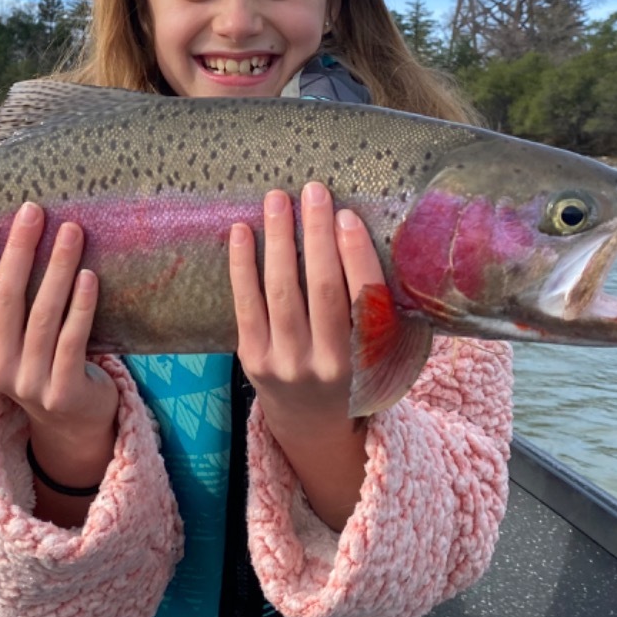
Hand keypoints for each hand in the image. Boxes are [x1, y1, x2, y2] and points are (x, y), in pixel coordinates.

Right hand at [0, 202, 117, 516]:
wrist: (72, 419)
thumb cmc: (39, 358)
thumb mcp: (7, 336)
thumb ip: (2, 298)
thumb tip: (13, 229)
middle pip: (4, 298)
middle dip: (19, 249)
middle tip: (35, 211)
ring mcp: (27, 383)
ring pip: (42, 315)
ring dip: (58, 268)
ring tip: (72, 231)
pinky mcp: (63, 392)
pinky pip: (72, 339)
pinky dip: (81, 305)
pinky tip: (89, 275)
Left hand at [229, 182, 385, 528]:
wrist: (311, 425)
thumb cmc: (350, 370)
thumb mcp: (375, 349)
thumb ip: (373, 305)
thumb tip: (357, 230)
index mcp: (368, 360)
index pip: (364, 298)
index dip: (355, 254)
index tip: (347, 215)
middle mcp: (327, 363)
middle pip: (322, 287)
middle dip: (317, 234)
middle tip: (313, 191)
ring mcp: (285, 362)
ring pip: (281, 290)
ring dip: (279, 239)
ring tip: (278, 199)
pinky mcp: (252, 359)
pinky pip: (246, 304)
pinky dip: (242, 265)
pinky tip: (241, 231)